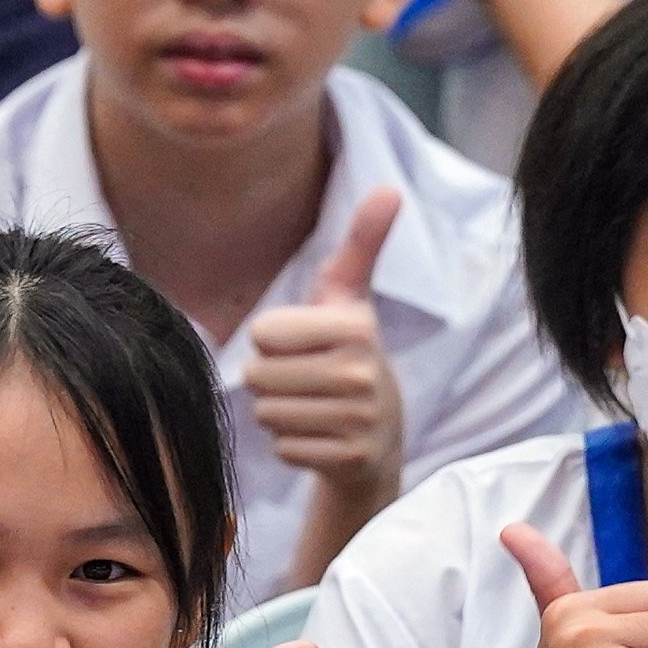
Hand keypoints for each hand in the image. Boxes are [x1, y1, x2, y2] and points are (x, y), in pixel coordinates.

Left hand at [245, 189, 406, 501]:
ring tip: (314, 405)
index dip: (272, 340)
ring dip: (280, 412)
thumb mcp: (351, 298)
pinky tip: (320, 435)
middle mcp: (360, 373)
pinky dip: (292, 444)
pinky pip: (283, 447)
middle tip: (306, 379)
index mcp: (356, 327)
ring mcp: (358, 420)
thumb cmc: (349, 354)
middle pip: (258, 375)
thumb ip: (361, 245)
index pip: (263, 333)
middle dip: (271, 378)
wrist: (381, 435)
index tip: (304, 345)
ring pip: (266, 413)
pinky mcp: (349, 458)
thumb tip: (389, 189)